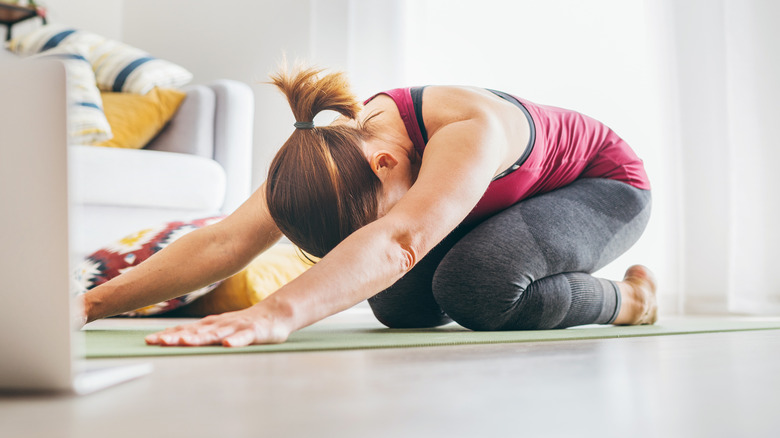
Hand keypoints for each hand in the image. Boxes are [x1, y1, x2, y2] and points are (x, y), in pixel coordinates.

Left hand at [144, 307, 290, 346]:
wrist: (274, 314)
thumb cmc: (243, 324)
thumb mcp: (218, 328)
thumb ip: (199, 333)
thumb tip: (172, 338)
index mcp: (209, 325)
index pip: (185, 329)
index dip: (167, 335)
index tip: (149, 341)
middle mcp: (219, 325)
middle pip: (195, 332)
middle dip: (175, 336)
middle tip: (158, 341)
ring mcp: (236, 328)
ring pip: (215, 334)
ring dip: (199, 337)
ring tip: (184, 341)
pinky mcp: (254, 332)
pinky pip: (244, 337)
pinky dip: (235, 341)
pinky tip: (228, 344)